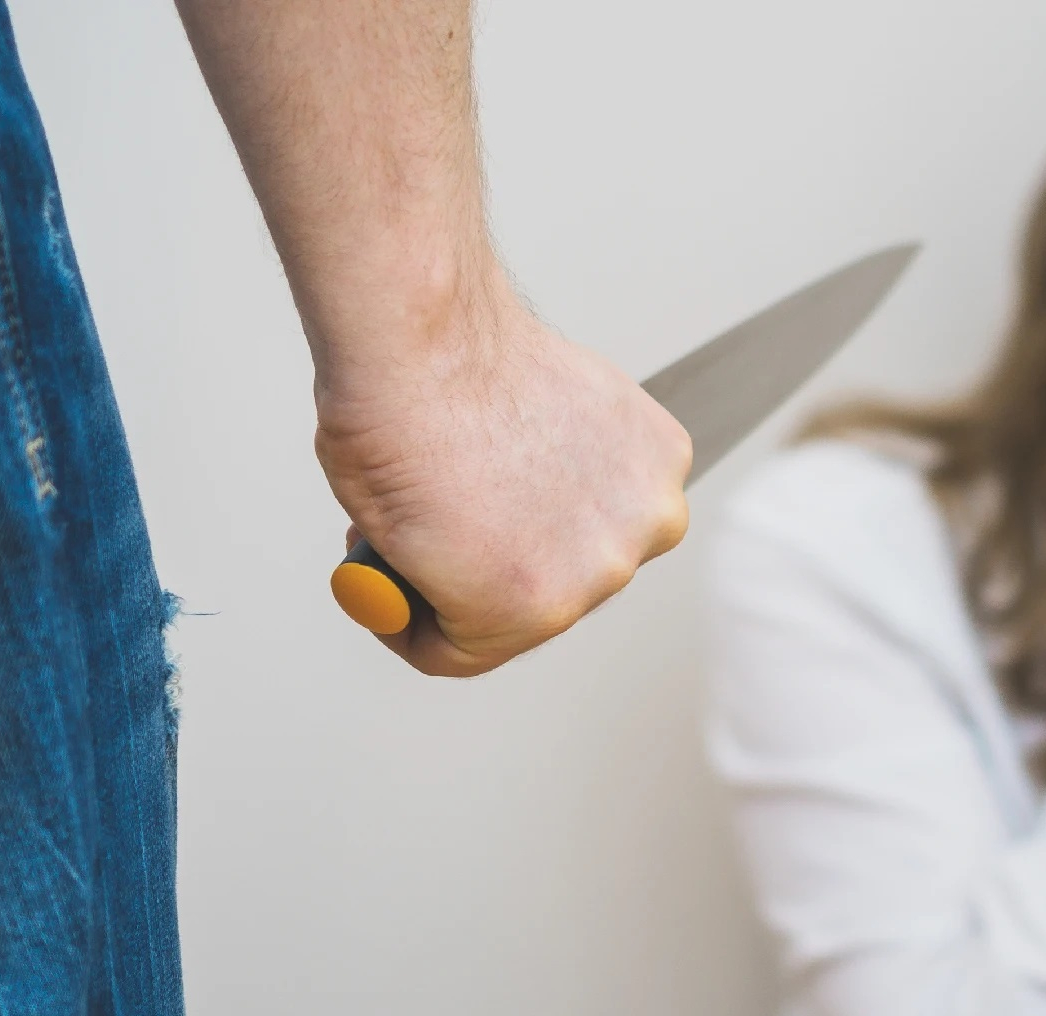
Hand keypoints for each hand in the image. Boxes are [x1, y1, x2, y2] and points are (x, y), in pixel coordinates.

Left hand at [316, 276, 691, 676]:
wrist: (423, 334)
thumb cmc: (390, 423)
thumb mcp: (382, 544)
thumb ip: (436, 586)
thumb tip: (457, 581)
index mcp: (523, 608)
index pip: (469, 651)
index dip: (426, 619)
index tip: (416, 593)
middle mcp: (598, 571)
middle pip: (539, 601)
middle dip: (490, 568)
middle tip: (454, 520)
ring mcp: (640, 509)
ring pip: (593, 543)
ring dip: (554, 521)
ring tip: (500, 474)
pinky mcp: (663, 452)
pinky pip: (627, 486)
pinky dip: (595, 470)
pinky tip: (546, 441)